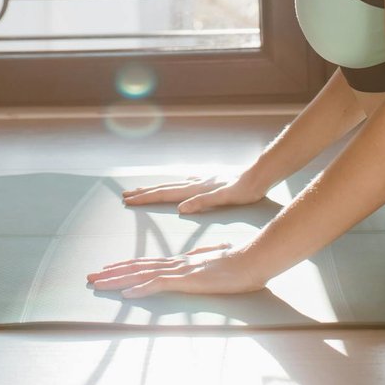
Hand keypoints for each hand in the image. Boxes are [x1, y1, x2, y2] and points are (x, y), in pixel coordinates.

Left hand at [86, 243, 268, 297]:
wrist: (252, 259)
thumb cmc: (238, 262)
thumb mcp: (216, 259)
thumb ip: (205, 255)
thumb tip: (199, 254)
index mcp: (181, 261)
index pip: (146, 263)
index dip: (125, 266)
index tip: (107, 269)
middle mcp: (175, 264)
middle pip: (137, 267)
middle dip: (112, 273)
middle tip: (90, 277)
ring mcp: (180, 271)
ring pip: (141, 274)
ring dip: (118, 280)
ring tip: (98, 283)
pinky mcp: (187, 280)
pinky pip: (159, 285)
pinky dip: (141, 289)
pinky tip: (127, 294)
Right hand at [120, 174, 267, 213]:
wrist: (258, 175)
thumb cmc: (243, 190)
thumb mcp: (224, 198)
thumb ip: (202, 202)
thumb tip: (179, 209)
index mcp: (196, 189)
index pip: (165, 194)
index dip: (146, 198)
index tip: (129, 200)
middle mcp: (196, 183)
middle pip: (165, 188)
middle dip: (144, 193)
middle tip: (126, 196)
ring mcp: (202, 181)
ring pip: (173, 186)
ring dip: (157, 189)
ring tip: (144, 189)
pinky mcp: (210, 182)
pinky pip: (187, 184)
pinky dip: (177, 186)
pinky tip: (180, 185)